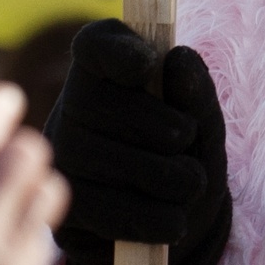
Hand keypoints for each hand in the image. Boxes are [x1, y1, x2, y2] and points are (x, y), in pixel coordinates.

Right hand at [44, 19, 231, 264]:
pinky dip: (163, 220)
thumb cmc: (180, 149)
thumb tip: (180, 58)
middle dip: (179, 135)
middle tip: (186, 145)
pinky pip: (124, 213)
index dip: (122, 53)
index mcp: (101, 66)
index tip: (147, 65)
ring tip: (186, 184)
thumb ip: (195, 89)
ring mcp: (64, 156)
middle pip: (132, 112)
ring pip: (137, 167)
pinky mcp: (68, 205)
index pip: (96, 45)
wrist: (167, 215)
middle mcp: (71, 104)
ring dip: (182, 182)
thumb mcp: (200, 117)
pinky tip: (172, 218)